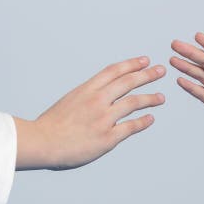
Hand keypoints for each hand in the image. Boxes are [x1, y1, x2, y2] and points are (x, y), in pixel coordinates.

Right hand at [14, 56, 166, 170]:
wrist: (42, 142)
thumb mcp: (67, 102)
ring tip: (160, 97)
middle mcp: (97, 100)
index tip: (143, 61)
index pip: (114, 71)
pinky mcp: (107, 137)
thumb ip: (84, 98)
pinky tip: (150, 118)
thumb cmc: (49, 127)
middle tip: (159, 71)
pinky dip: (142, 122)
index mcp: (86, 90)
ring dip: (150, 98)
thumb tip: (99, 98)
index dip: (131, 64)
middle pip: (128, 82)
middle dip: (146, 75)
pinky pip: (130, 127)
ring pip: (133, 102)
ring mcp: (103, 118)